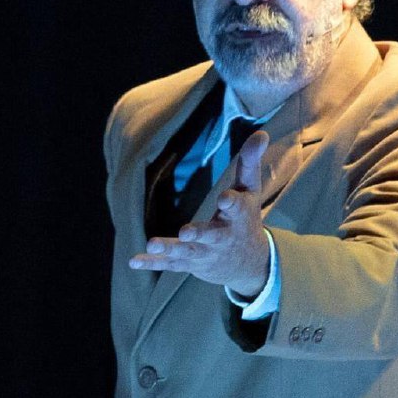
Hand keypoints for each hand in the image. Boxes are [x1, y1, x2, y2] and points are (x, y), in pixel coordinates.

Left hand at [130, 130, 270, 297]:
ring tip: (152, 243)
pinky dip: (153, 264)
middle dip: (198, 234)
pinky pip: (170, 265)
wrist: (248, 263)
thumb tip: (262, 133)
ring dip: (170, 248)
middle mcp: (222, 237)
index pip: (238, 208)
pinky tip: (135, 261)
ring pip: (187, 253)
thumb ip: (250, 162)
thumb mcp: (251, 190)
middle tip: (185, 232)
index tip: (225, 198)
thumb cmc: (246, 218)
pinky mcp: (190, 263)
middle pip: (211, 236)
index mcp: (238, 217)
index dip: (232, 202)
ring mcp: (205, 253)